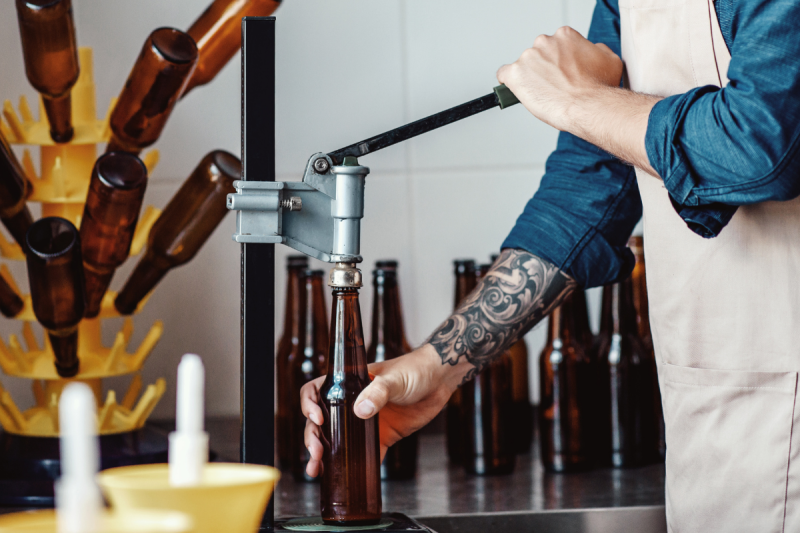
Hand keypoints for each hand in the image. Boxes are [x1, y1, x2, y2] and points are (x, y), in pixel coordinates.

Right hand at [300, 344, 459, 477]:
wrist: (440, 380)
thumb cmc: (415, 369)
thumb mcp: (394, 378)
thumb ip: (378, 392)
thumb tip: (360, 410)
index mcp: (350, 384)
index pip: (317, 391)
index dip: (310, 405)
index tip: (317, 419)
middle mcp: (353, 403)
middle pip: (321, 421)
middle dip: (313, 438)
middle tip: (315, 453)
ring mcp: (366, 421)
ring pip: (337, 441)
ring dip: (325, 455)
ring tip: (316, 470)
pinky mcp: (382, 436)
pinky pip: (365, 454)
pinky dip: (356, 467)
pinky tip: (347, 479)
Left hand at [497, 26, 622, 131]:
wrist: (587, 106)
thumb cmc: (598, 88)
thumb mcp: (609, 59)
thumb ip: (595, 50)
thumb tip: (590, 51)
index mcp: (564, 36)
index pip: (555, 46)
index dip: (558, 62)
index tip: (561, 73)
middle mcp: (544, 42)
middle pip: (538, 54)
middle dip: (543, 69)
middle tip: (553, 86)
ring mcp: (528, 57)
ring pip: (523, 67)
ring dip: (529, 78)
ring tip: (542, 94)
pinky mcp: (515, 74)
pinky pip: (504, 75)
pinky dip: (509, 84)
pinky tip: (515, 91)